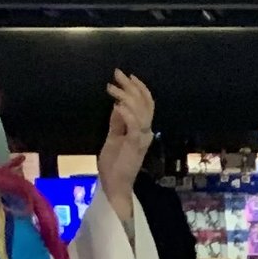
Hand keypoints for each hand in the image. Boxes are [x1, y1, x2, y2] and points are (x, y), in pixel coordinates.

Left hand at [97, 68, 154, 216]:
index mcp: (143, 130)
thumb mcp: (114, 138)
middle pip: (145, 102)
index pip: (146, 103)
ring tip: (111, 87)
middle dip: (132, 85)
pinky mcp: (135, 145)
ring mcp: (142, 138)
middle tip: (117, 73)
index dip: (139, 88)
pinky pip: (134, 124)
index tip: (127, 76)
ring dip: (125, 95)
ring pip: (140, 110)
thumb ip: (117, 122)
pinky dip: (126, 112)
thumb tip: (117, 104)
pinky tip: (116, 104)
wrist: (115, 185)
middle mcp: (146, 132)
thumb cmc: (114, 164)